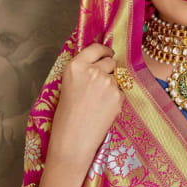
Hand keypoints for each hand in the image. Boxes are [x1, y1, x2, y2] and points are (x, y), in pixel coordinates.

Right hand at [49, 43, 123, 165]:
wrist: (73, 139)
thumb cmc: (66, 116)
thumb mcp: (68, 85)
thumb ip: (83, 71)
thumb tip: (101, 62)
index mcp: (76, 66)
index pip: (95, 48)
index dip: (103, 50)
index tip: (107, 52)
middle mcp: (93, 70)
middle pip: (110, 61)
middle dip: (108, 69)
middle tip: (100, 83)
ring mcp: (107, 83)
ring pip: (117, 77)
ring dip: (112, 84)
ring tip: (98, 101)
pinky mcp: (118, 96)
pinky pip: (121, 91)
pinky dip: (115, 98)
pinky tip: (103, 110)